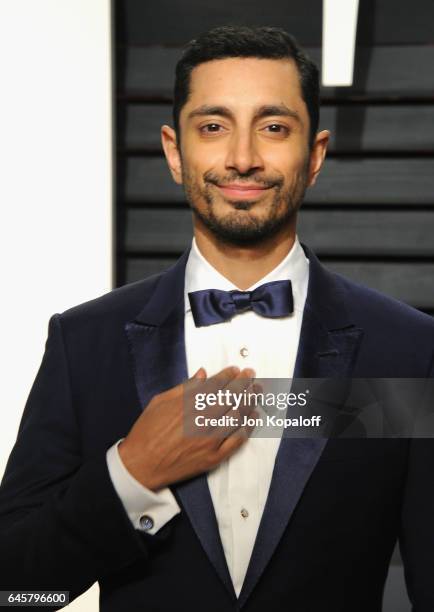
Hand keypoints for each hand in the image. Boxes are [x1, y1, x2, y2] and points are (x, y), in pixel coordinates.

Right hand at [118, 366, 257, 490]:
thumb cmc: (146, 433)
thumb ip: (184, 387)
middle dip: (244, 383)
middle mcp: (201, 420)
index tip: (236, 370)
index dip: (229, 375)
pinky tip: (253, 417)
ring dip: (249, 401)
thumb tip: (202, 373)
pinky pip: (236, 440)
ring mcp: (209, 440)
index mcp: (187, 404)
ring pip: (237, 416)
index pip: (216, 385)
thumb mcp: (159, 402)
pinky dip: (247, 427)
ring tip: (256, 392)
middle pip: (230, 398)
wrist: (140, 466)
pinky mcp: (213, 458)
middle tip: (252, 375)